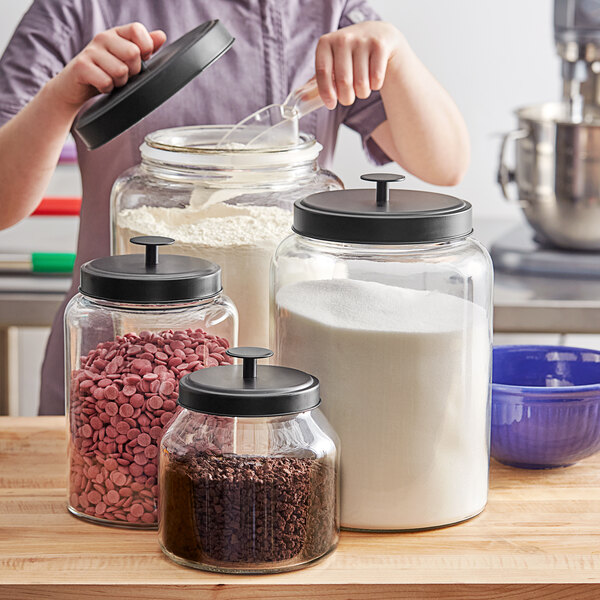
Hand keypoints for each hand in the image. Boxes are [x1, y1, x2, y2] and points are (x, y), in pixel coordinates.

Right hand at [49, 23, 165, 108]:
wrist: (75, 86)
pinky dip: (107, 89)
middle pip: (133, 53)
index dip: (145, 49)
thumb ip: (145, 48)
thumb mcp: (127, 60)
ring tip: (111, 81)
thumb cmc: (105, 72)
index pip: (137, 30)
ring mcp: (91, 51)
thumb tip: (161, 36)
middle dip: (133, 72)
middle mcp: (103, 38)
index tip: (141, 60)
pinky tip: (101, 85)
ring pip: (121, 71)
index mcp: (117, 34)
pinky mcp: (81, 66)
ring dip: (119, 83)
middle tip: (122, 75)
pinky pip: (106, 81)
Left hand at [315, 21, 403, 108]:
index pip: (322, 72)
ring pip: (361, 83)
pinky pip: (376, 79)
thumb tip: (303, 99)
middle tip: (348, 99)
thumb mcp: (332, 61)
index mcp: (325, 43)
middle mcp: (343, 38)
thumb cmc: (349, 54)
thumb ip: (319, 80)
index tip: (331, 105)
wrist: (377, 34)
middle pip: (343, 81)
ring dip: (362, 93)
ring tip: (361, 88)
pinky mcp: (379, 45)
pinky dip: (375, 86)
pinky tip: (373, 79)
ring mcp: (362, 40)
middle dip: (346, 98)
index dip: (327, 92)